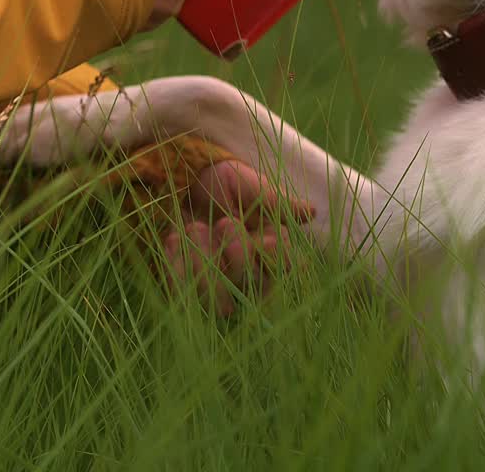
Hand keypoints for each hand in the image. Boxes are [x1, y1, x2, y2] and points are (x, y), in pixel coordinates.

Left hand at [159, 160, 314, 316]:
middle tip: (226, 222)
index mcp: (272, 256)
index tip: (268, 240)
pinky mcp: (187, 289)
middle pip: (252, 288)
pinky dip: (177, 265)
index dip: (277, 261)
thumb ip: (278, 204)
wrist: (192, 183)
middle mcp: (249, 279)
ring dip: (204, 264)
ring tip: (195, 227)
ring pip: (217, 301)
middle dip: (239, 258)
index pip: (284, 272)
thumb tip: (310, 212)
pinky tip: (174, 237)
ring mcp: (218, 289)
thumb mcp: (255, 189)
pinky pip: (182, 293)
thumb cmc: (232, 186)